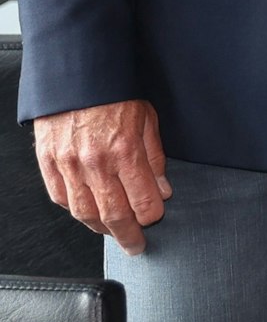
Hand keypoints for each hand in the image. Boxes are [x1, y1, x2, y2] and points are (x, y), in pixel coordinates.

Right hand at [33, 100, 172, 254]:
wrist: (75, 76)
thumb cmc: (115, 95)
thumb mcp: (147, 119)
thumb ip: (155, 157)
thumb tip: (163, 189)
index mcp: (125, 151)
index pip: (144, 200)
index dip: (152, 215)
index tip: (156, 219)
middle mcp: (96, 163)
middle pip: (114, 215)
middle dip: (129, 235)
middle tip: (136, 245)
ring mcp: (68, 166)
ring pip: (85, 213)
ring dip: (101, 229)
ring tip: (113, 233)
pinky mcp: (48, 164)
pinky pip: (61, 199)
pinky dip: (76, 210)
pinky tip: (88, 213)